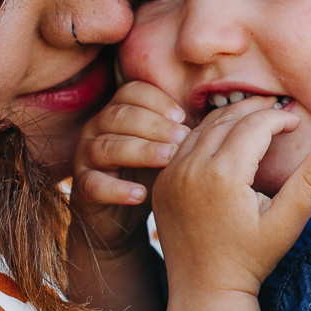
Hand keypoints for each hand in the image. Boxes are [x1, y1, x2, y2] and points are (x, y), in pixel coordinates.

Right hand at [71, 80, 189, 257]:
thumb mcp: (169, 150)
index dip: (157, 100)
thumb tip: (228, 112)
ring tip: (167, 161)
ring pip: (106, 146)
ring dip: (139, 151)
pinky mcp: (82, 188)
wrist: (122, 219)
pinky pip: (92, 184)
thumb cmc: (152, 176)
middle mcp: (97, 129)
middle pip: (118, 115)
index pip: (131, 91)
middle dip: (153, 125)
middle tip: (182, 139)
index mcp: (119, 111)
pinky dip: (116, 189)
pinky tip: (141, 196)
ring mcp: (86, 158)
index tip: (184, 116)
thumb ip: (185, 130)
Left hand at [153, 97, 310, 298]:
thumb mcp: (287, 223)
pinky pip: (183, 146)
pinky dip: (205, 135)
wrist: (205, 290)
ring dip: (229, 119)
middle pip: (226, 120)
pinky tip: (225, 139)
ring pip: (202, 128)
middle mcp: (191, 168)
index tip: (294, 122)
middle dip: (254, 111)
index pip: (254, 126)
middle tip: (276, 110)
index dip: (277, 119)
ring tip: (253, 119)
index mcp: (223, 175)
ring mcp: (171, 175)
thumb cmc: (251, 259)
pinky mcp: (162, 183)